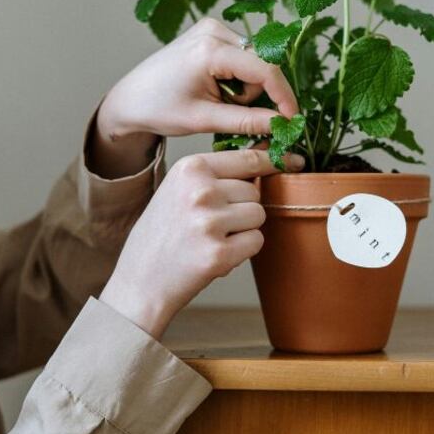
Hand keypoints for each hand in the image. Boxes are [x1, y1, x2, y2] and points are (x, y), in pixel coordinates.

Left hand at [89, 17, 299, 177]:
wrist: (131, 98)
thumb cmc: (159, 109)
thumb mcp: (204, 119)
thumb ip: (247, 121)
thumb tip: (284, 124)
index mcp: (209, 50)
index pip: (265, 70)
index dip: (284, 96)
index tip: (292, 121)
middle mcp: (213, 30)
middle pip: (262, 64)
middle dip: (255, 94)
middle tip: (229, 113)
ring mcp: (211, 28)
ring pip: (254, 62)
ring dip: (245, 87)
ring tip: (216, 101)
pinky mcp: (210, 32)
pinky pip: (243, 56)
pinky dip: (237, 77)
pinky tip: (214, 88)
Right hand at [99, 149, 303, 338]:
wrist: (140, 279)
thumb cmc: (161, 233)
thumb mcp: (178, 189)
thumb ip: (215, 174)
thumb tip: (264, 154)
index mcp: (189, 168)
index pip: (247, 159)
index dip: (272, 162)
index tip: (292, 161)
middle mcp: (200, 191)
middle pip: (254, 191)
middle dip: (242, 207)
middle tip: (212, 223)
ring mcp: (210, 222)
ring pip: (258, 215)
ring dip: (244, 229)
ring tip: (212, 238)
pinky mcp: (219, 253)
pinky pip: (256, 242)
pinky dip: (242, 250)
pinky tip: (215, 253)